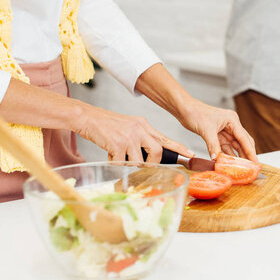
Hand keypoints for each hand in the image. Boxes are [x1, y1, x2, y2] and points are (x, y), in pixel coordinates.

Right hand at [74, 105, 193, 162]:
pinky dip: (114, 162)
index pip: (166, 138)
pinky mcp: (117, 144)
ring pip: (138, 161)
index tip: (191, 154)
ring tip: (118, 154)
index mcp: (144, 125)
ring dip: (127, 162)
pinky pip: (120, 163)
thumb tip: (149, 156)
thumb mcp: (130, 126)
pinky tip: (109, 154)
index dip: (179, 148)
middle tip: (141, 163)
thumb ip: (141, 138)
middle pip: (157, 152)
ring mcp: (129, 137)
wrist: (87, 117)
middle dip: (152, 162)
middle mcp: (140, 130)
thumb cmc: (107, 124)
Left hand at [135, 64, 257, 161]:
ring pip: (235, 147)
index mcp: (232, 120)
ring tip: (241, 168)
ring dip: (237, 157)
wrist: (185, 110)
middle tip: (251, 168)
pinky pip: (225, 148)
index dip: (250, 151)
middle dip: (247, 155)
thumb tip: (217, 158)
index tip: (255, 162)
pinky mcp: (218, 136)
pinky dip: (227, 155)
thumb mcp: (206, 130)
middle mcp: (231, 125)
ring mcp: (225, 131)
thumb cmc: (196, 113)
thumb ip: (213, 145)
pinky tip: (229, 163)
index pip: (244, 138)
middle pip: (243, 143)